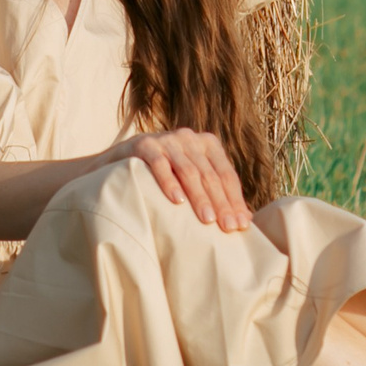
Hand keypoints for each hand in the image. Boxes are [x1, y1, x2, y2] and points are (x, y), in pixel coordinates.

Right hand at [109, 128, 252, 231]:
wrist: (119, 162)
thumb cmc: (164, 175)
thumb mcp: (193, 180)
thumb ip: (217, 194)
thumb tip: (247, 220)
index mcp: (208, 144)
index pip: (226, 174)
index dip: (235, 200)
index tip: (240, 225)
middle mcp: (189, 137)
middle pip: (210, 174)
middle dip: (221, 202)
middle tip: (227, 228)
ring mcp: (167, 139)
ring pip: (189, 170)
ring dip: (199, 196)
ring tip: (207, 220)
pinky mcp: (144, 145)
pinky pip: (160, 164)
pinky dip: (169, 182)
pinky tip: (176, 200)